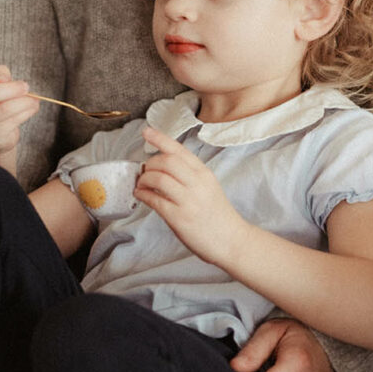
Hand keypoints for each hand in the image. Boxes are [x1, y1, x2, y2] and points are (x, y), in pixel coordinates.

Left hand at [134, 127, 248, 265]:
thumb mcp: (208, 186)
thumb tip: (163, 165)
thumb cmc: (217, 214)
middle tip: (145, 171)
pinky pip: (155, 200)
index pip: (179, 150)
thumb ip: (189, 175)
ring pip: (159, 179)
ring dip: (144, 179)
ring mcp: (188, 201)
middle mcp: (197, 183)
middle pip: (166, 161)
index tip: (146, 131)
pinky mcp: (179, 218)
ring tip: (141, 184)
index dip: (160, 138)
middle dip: (150, 164)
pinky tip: (141, 195)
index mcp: (203, 173)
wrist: (231, 240)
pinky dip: (143, 195)